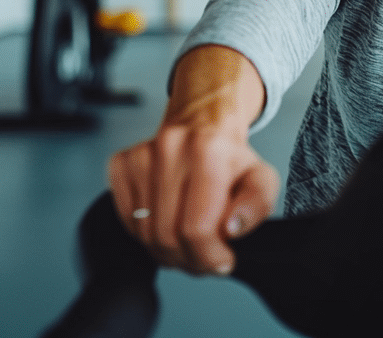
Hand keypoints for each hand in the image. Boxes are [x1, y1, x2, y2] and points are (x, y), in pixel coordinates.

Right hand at [106, 45, 277, 275]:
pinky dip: (146, 233)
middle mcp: (170, 149)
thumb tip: (231, 228)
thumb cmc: (230, 156)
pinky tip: (167, 222)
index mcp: (209, 151)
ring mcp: (140, 157)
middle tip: (205, 258)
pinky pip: (126, 220)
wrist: (202, 122)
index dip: (209, 256)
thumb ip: (257, 205)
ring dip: (167, 251)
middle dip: (189, 259)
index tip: (221, 260)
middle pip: (167, 235)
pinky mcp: (121, 164)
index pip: (197, 228)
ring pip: (144, 233)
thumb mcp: (261, 178)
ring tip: (188, 243)